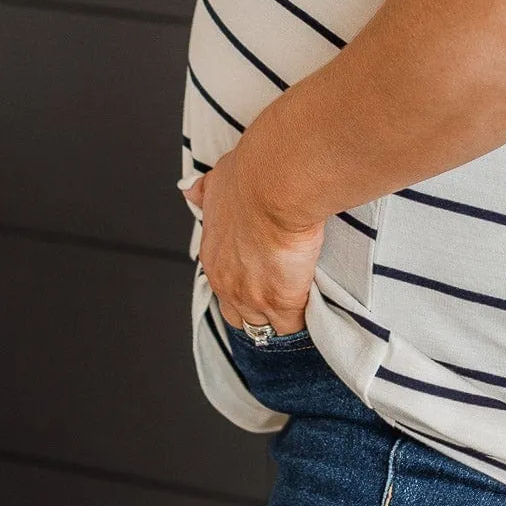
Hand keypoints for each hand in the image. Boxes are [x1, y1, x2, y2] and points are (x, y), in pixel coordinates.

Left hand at [183, 142, 325, 336]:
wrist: (274, 183)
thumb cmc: (250, 177)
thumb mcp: (218, 181)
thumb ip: (206, 192)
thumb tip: (191, 192)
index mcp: (214, 255)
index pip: (223, 285)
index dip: (241, 286)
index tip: (257, 281)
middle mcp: (227, 282)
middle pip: (238, 316)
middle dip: (255, 314)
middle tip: (275, 305)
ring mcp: (253, 297)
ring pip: (263, 328)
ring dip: (278, 324)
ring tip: (298, 319)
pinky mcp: (283, 302)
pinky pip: (293, 328)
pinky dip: (304, 325)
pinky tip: (315, 318)